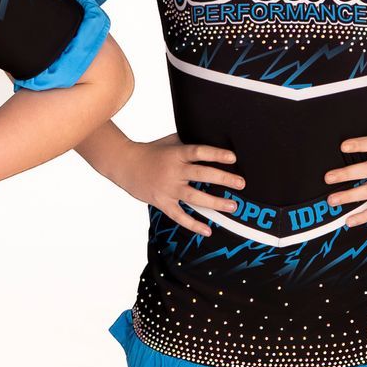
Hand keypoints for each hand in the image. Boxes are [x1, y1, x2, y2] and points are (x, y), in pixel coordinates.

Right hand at [119, 135, 241, 234]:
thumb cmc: (151, 151)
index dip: (216, 154)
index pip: (198, 152)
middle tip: (241, 183)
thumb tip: (213, 136)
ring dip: (214, 202)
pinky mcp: (162, 202)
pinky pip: (179, 216)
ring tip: (232, 206)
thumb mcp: (170, 142)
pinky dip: (193, 224)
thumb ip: (189, 141)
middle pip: (201, 175)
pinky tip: (208, 230)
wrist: (125, 165)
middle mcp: (173, 171)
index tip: (233, 158)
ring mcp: (167, 188)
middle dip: (223, 179)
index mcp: (176, 154)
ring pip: (194, 197)